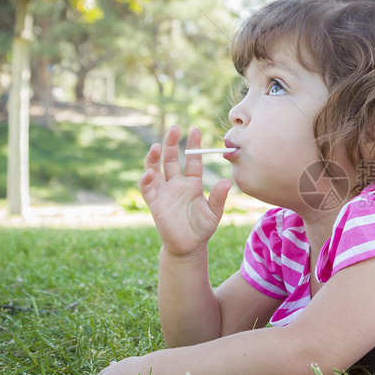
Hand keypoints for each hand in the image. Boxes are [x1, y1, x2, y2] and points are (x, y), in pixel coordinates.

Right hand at [139, 125, 232, 256]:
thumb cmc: (202, 228)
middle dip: (172, 143)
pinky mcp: (155, 203)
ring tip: (158, 146)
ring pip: (156, 169)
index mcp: (193, 183)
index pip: (192, 160)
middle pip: (172, 159)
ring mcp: (164, 192)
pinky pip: (148, 189)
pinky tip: (149, 173)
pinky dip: (147, 180)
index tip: (196, 129)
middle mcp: (177, 183)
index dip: (194, 145)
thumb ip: (219, 197)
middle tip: (174, 127)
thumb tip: (228, 180)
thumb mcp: (214, 212)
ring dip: (155, 157)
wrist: (189, 246)